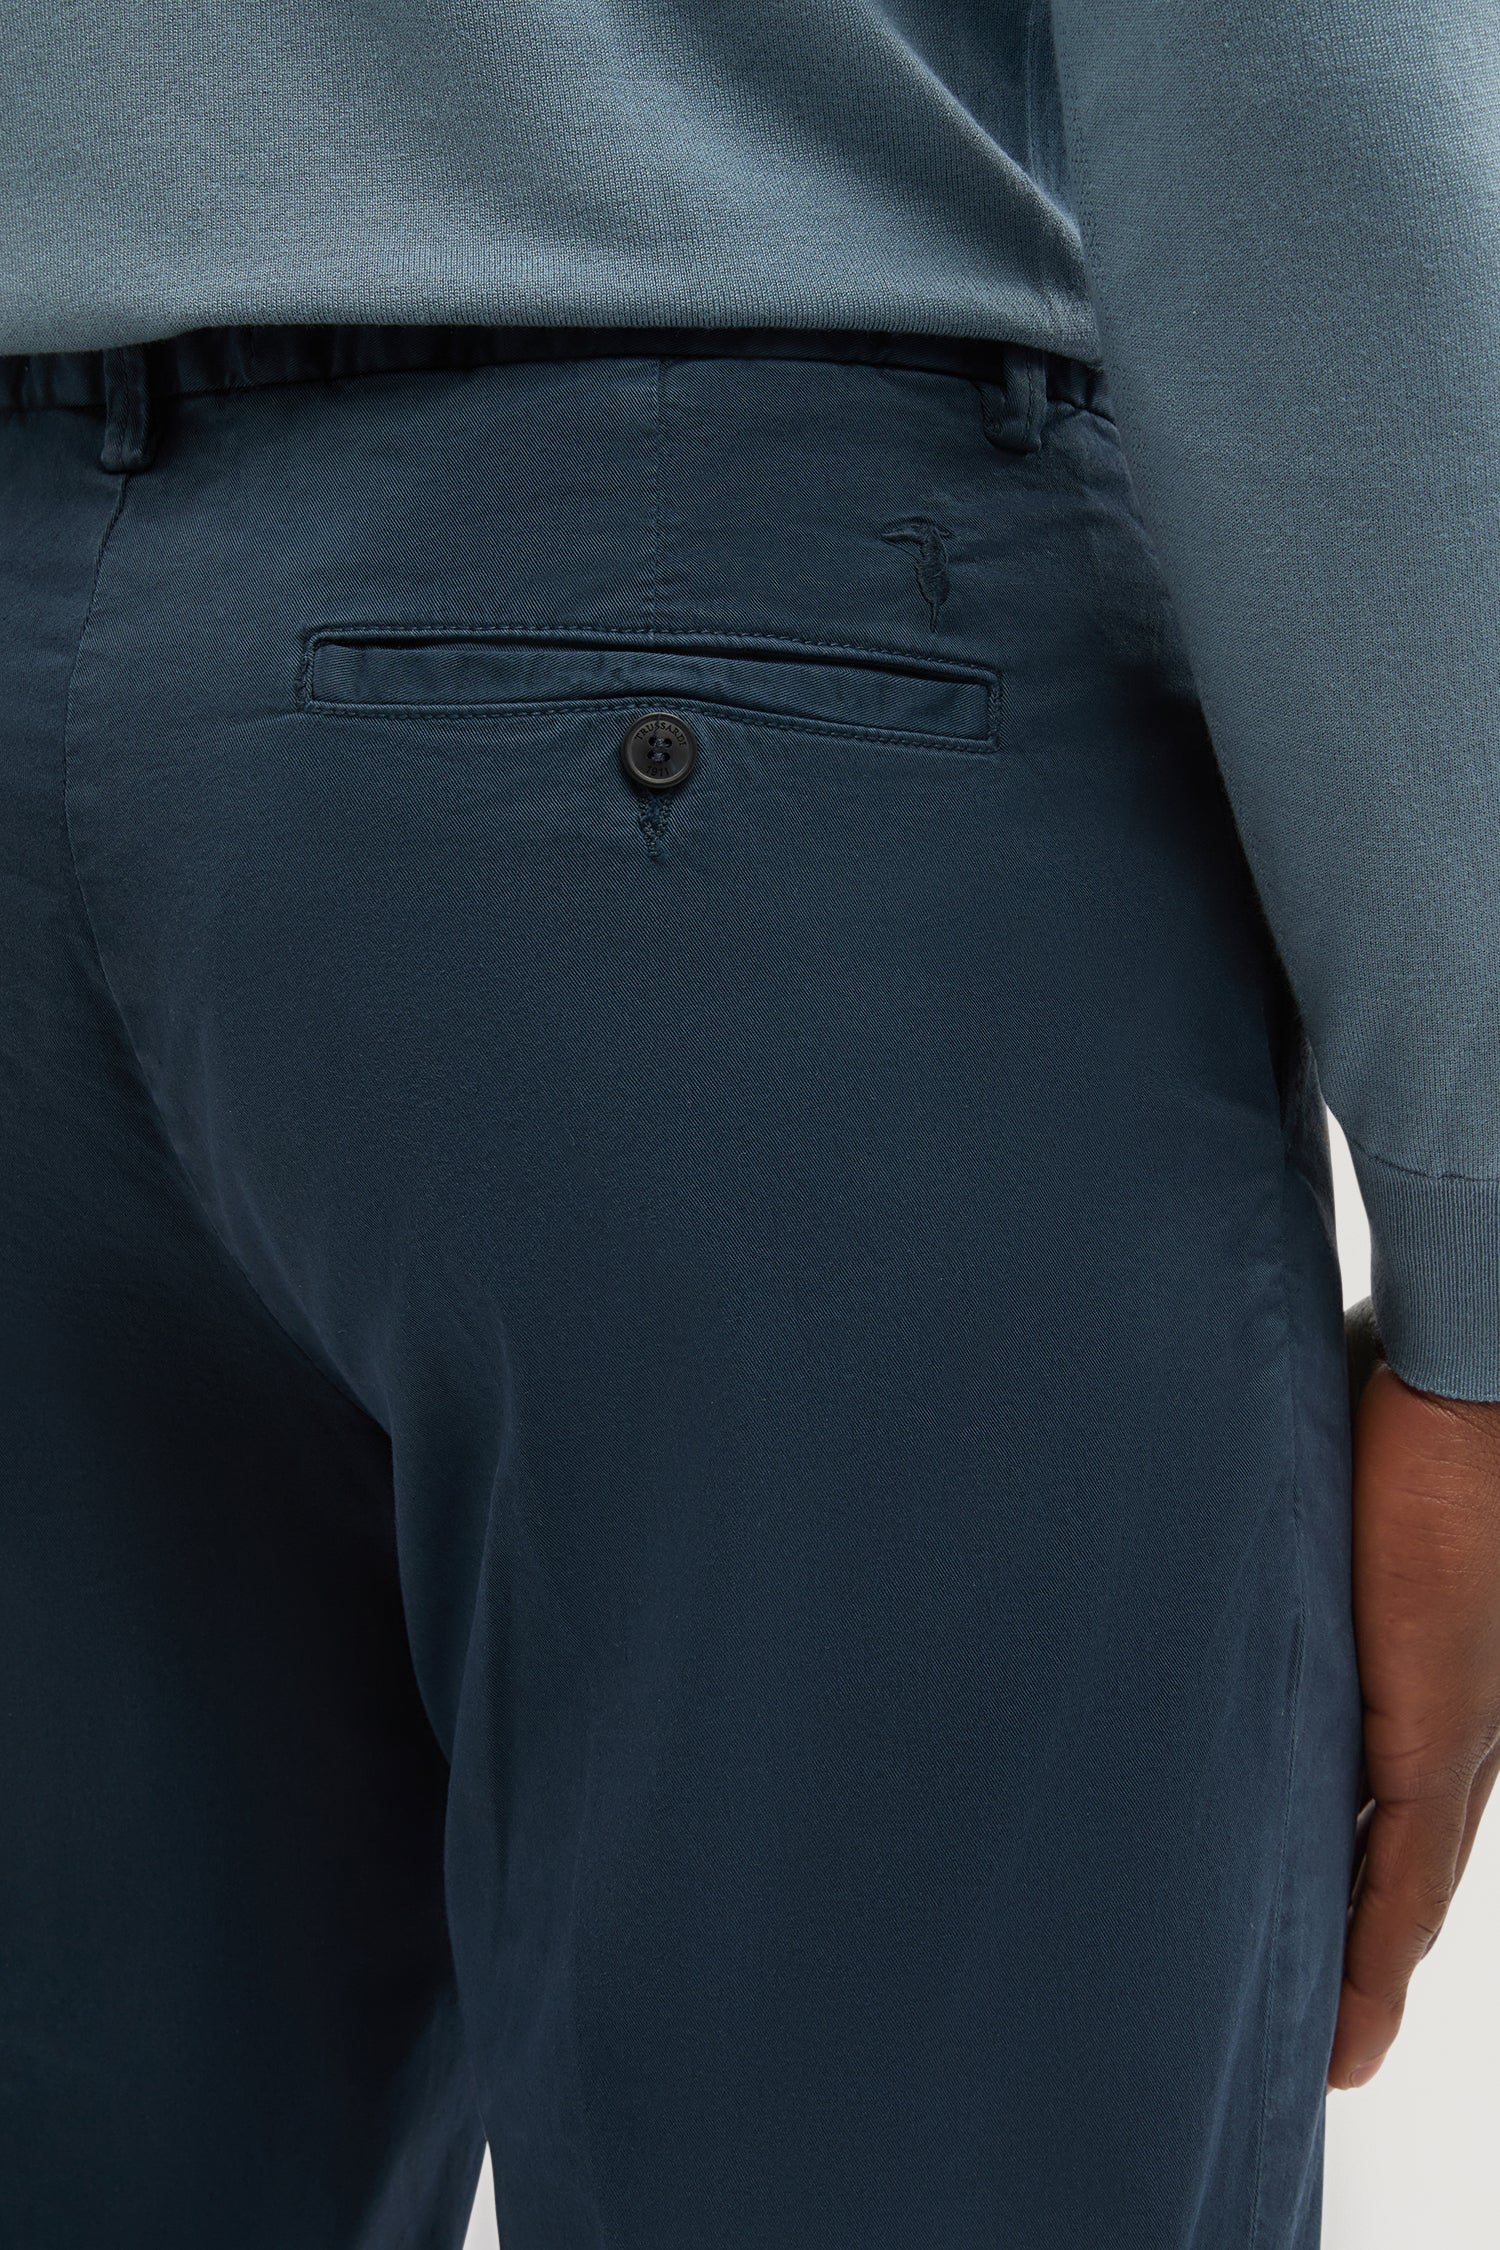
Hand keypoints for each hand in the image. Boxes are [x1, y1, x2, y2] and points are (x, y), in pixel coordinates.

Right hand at [1329, 1311, 1499, 2089]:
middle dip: (1367, 1936)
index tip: (1319, 1910)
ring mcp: (1452, 1724)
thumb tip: (1182, 1510)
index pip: (1393, 1782)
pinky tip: (1353, 2024)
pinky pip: (1405, 1876)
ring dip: (1368, 1966)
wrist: (1469, 1375)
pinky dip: (1380, 1956)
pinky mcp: (1435, 1732)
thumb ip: (1271, 1529)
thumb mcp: (1316, 1487)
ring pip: (1409, 1880)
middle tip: (1326, 2019)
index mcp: (1428, 1656)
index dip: (1363, 1857)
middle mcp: (1453, 1706)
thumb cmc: (1393, 1397)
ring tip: (1332, 2048)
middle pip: (1407, 1852)